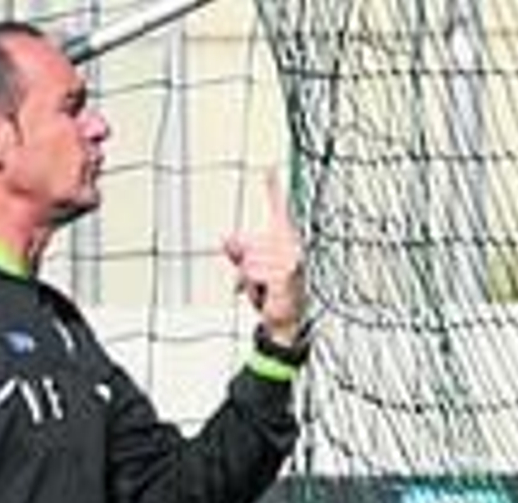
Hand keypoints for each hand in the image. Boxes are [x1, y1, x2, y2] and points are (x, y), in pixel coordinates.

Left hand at [222, 170, 305, 344]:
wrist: (286, 319)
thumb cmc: (271, 291)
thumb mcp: (249, 269)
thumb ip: (237, 250)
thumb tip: (225, 238)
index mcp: (284, 239)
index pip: (278, 209)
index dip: (272, 188)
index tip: (267, 167)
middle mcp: (291, 244)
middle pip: (246, 244)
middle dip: (243, 265)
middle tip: (257, 281)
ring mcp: (292, 258)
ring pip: (247, 262)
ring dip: (247, 280)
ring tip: (262, 289)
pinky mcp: (288, 273)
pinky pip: (253, 274)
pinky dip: (252, 287)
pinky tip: (265, 295)